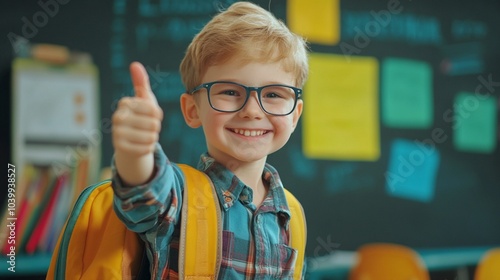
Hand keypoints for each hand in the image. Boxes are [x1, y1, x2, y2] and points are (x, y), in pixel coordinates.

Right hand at [112, 62, 162, 183]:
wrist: (130, 141)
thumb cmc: (140, 117)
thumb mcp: (144, 100)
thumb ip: (141, 83)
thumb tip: (135, 64)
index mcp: (124, 103)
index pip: (155, 110)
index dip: (158, 115)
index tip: (150, 115)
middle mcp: (117, 117)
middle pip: (154, 124)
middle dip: (155, 127)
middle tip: (146, 128)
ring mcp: (116, 133)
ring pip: (151, 137)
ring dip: (152, 138)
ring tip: (143, 136)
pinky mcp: (120, 148)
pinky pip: (146, 149)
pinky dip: (148, 148)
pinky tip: (140, 145)